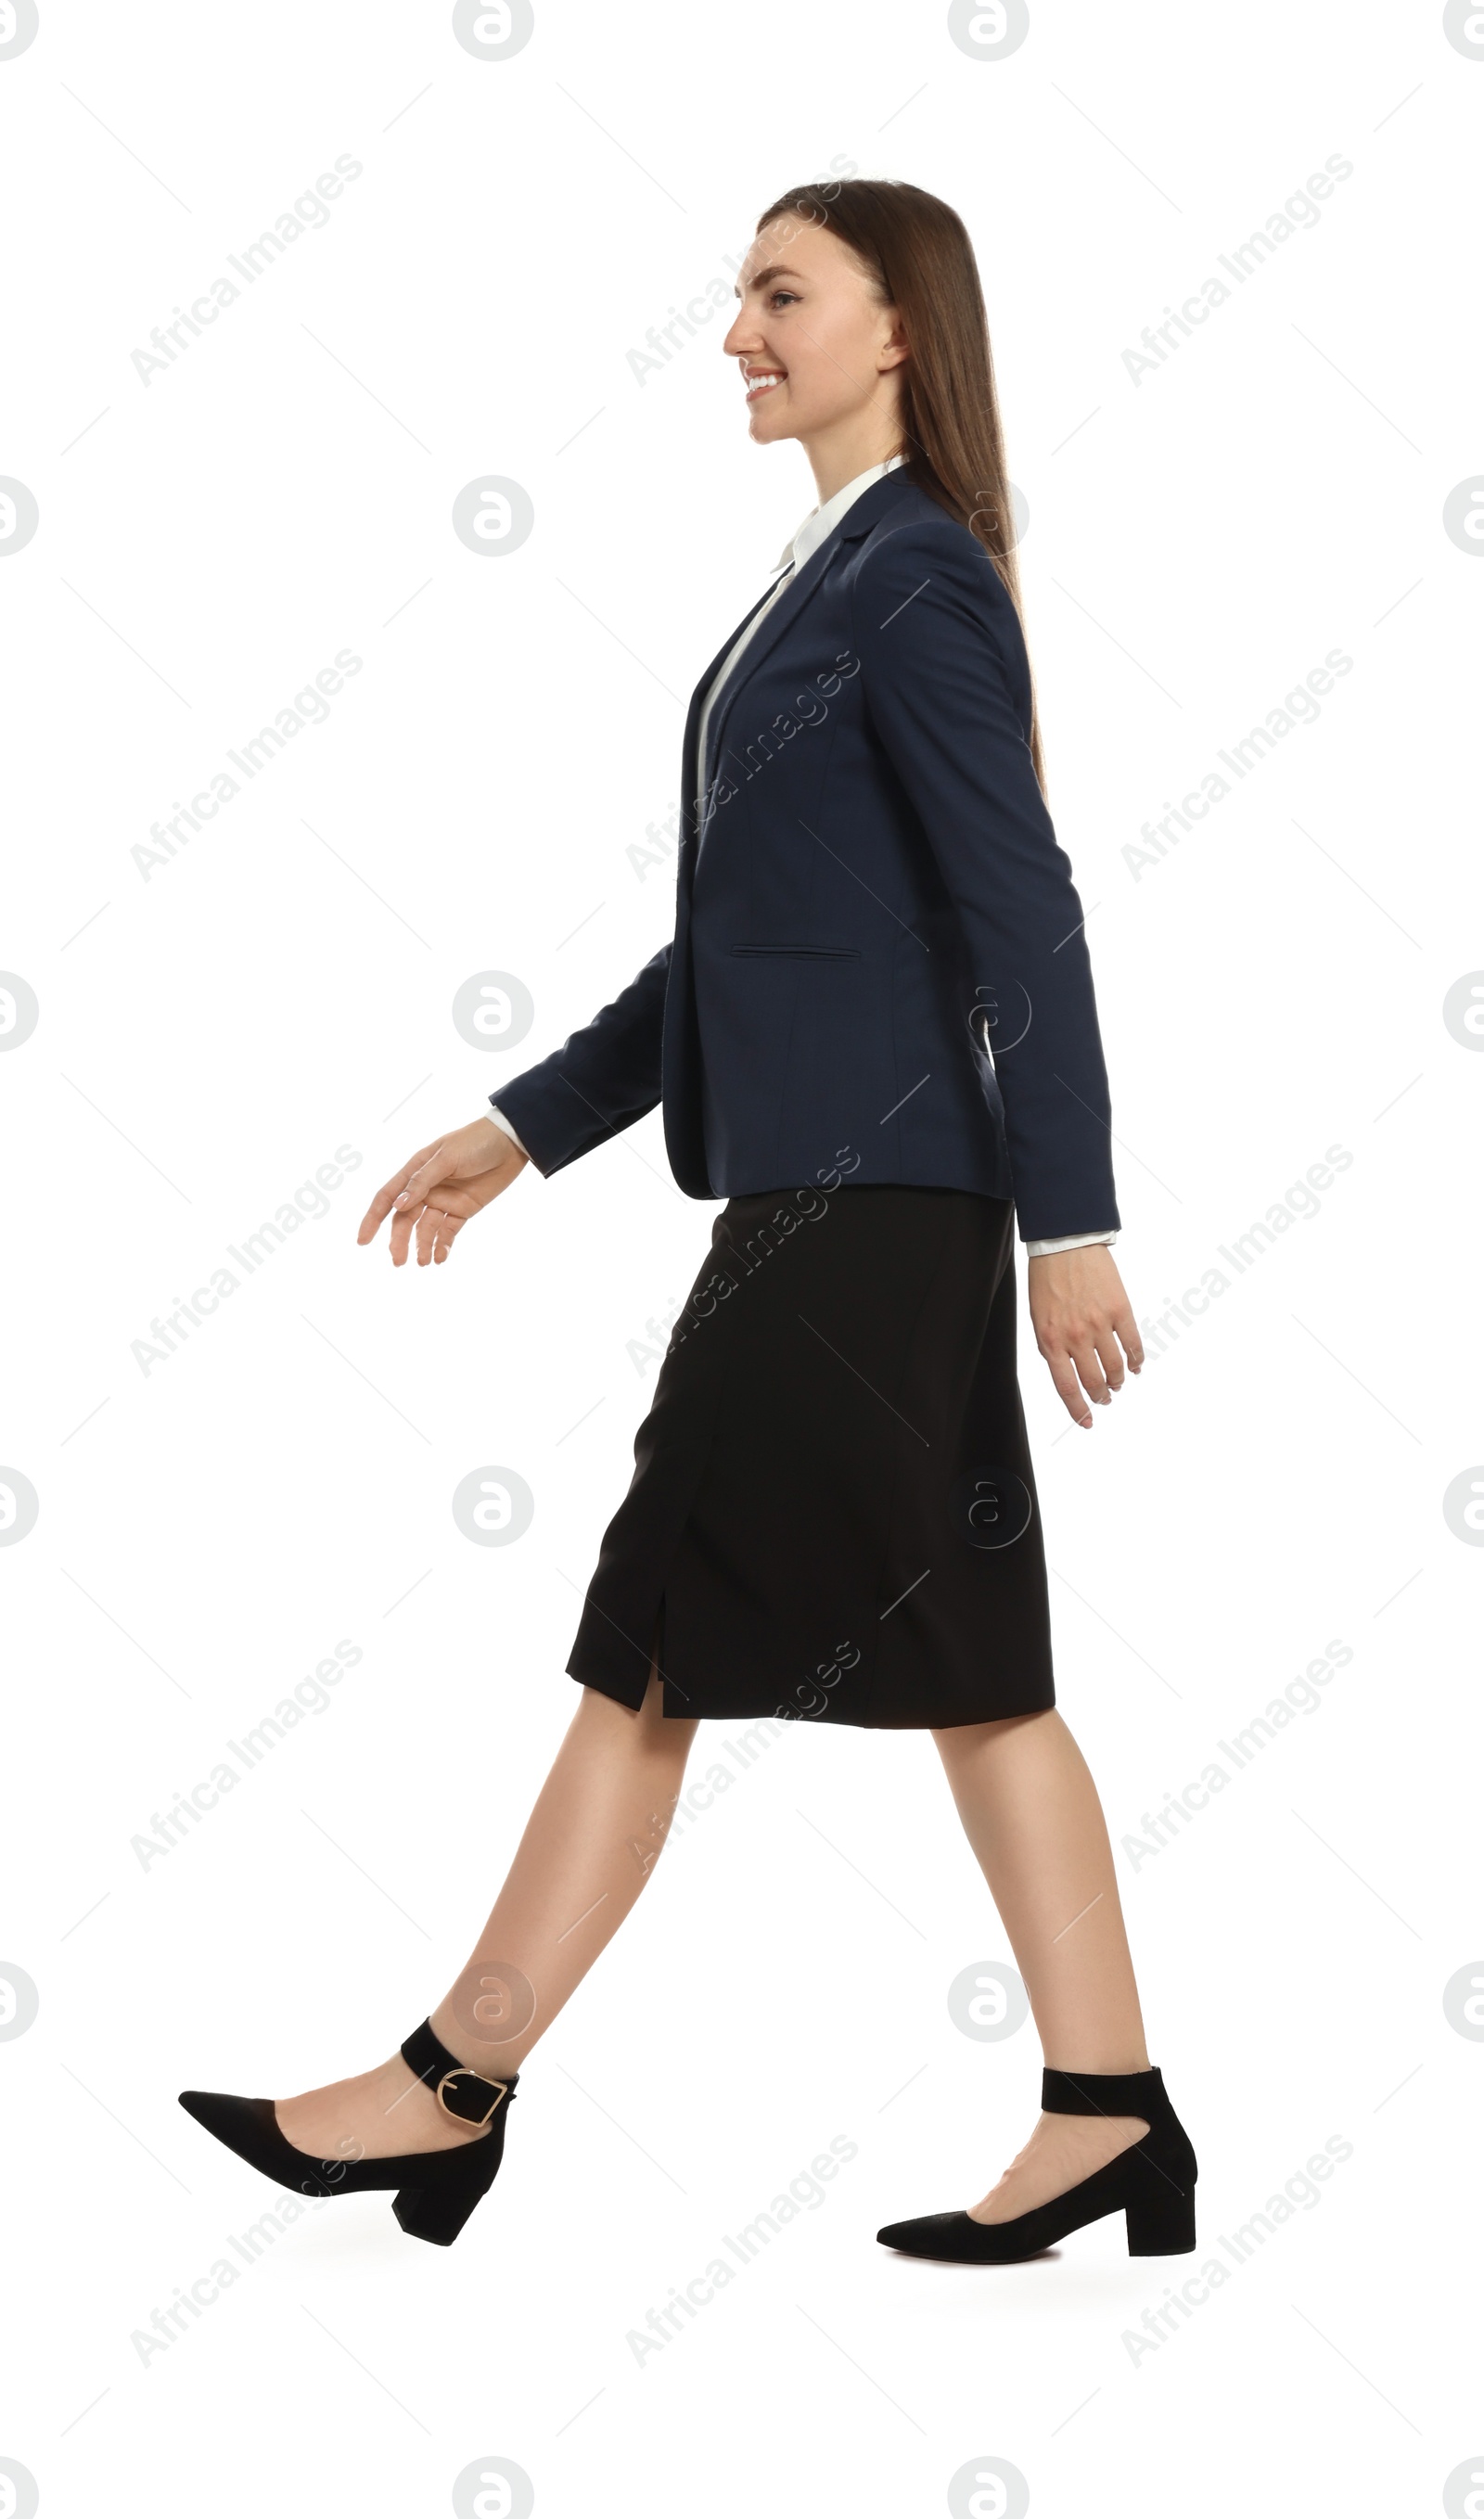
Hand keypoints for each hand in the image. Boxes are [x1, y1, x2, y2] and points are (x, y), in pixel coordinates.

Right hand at [357, 1118, 527, 1266]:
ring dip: (422, 1246)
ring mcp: (444, 1200)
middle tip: (399, 1262)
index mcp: (415, 1171)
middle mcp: (426, 1188)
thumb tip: (397, 1205)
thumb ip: (422, 1182)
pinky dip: (442, 1245)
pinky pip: (448, 1232)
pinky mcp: (463, 1210)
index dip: (373, 1219)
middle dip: (399, 1240)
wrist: (511, 1142)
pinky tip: (440, 1258)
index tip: (363, 1241)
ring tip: (424, 1263)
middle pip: (405, 1219)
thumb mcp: (446, 1158)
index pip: (388, 1197)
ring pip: (425, 1229)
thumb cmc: (475, 1142)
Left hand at [1027, 1245, 1142, 1427]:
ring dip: (1118, 1380)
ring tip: (1118, 1383)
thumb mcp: (1039, 1318)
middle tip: (1105, 1398)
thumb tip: (1067, 1370)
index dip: (1078, 1410)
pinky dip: (1136, 1360)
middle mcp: (1075, 1337)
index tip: (1087, 1422)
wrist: (1065, 1243)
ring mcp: (1099, 1324)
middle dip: (1100, 1395)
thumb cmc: (1047, 1279)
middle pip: (1093, 1381)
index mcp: (1050, 1341)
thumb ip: (1051, 1345)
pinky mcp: (1120, 1310)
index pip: (1067, 1387)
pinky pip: (1132, 1344)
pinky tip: (1136, 1366)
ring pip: (1115, 1367)